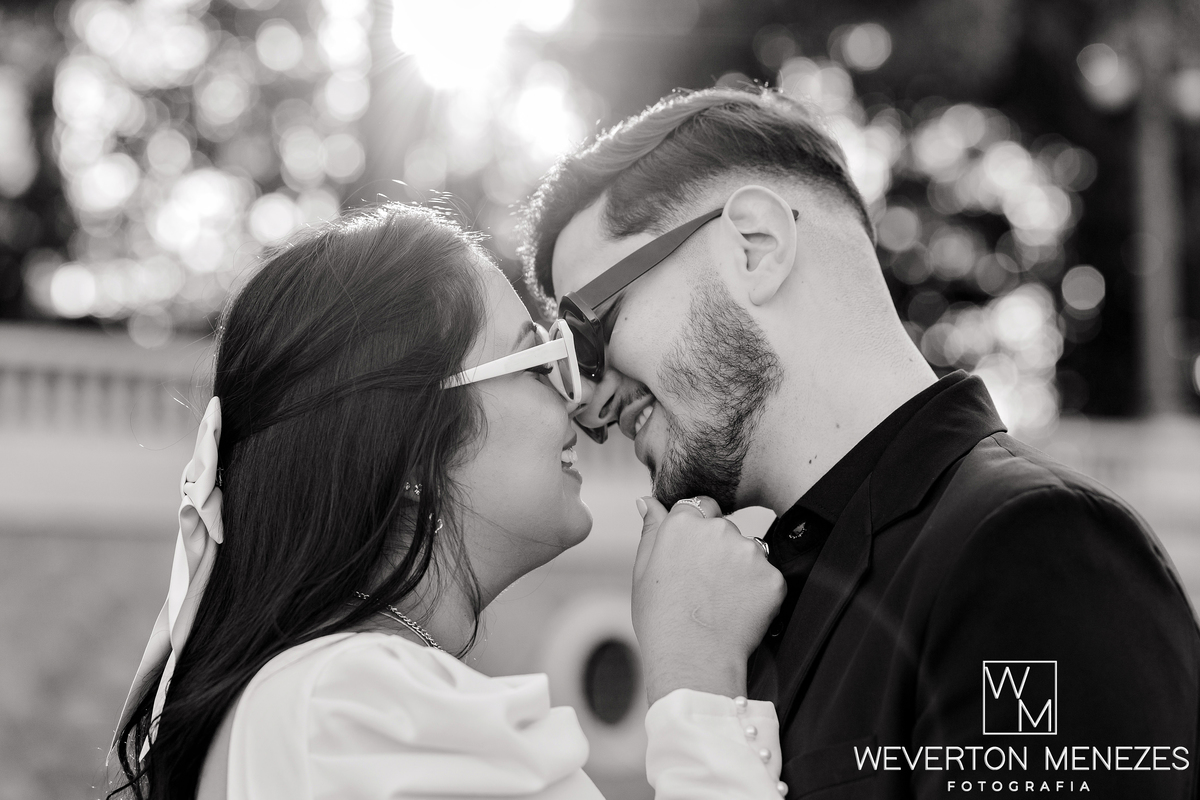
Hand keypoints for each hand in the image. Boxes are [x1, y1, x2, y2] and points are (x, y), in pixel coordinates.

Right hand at [631, 495, 785, 704]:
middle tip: (704, 586)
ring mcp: (748, 552)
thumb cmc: (661, 620)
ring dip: (740, 568)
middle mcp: (718, 529)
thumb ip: (651, 529)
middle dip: (718, 549)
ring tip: (721, 601)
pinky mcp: (772, 576)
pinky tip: (738, 611)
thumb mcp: (643, 571)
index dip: (697, 531)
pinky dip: (758, 592)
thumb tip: (647, 501)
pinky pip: (767, 577)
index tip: (693, 556)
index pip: (700, 506)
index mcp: (684, 523)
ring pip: (748, 550)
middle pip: (725, 527)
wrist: (692, 660)